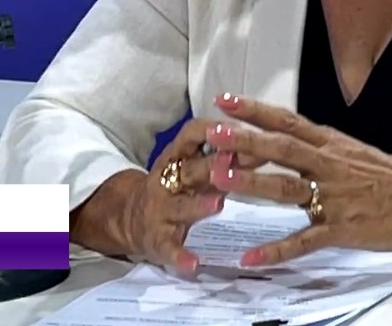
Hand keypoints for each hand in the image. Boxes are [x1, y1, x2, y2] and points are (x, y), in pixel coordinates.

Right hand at [78, 118, 231, 276]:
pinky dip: (180, 256)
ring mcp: (161, 210)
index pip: (192, 134)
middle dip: (212, 165)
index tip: (240, 128)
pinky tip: (193, 264)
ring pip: (179, 206)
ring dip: (197, 205)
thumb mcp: (193, 165)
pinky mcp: (158, 240)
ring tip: (217, 204)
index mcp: (177, 157)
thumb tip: (261, 144)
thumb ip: (222, 157)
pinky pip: (169, 248)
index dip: (214, 130)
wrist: (130, 217)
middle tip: (235, 160)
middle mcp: (167, 180)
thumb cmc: (175, 186)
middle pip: (190, 170)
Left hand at [208, 94, 391, 266]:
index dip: (256, 110)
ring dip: (253, 184)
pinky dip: (276, 250)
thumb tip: (291, 144)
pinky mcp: (344, 228)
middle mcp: (331, 166)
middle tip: (214, 132)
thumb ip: (323, 151)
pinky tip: (252, 257)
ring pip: (287, 188)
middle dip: (245, 140)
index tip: (226, 100)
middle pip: (281, 149)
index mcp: (334, 145)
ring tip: (222, 179)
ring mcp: (336, 197)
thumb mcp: (358, 154)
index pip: (288, 122)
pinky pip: (304, 240)